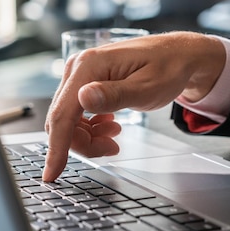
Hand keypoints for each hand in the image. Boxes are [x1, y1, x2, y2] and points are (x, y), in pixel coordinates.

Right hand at [43, 32, 225, 180]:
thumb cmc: (167, 69)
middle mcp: (78, 68)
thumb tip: (84, 99)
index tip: (52, 174)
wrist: (177, 56)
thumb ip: (116, 96)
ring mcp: (80, 75)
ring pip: (68, 120)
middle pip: (63, 120)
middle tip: (112, 148)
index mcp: (89, 66)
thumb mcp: (147, 88)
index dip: (56, 148)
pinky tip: (110, 126)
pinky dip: (90, 128)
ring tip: (115, 136)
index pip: (63, 114)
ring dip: (88, 137)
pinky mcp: (85, 82)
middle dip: (83, 143)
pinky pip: (76, 113)